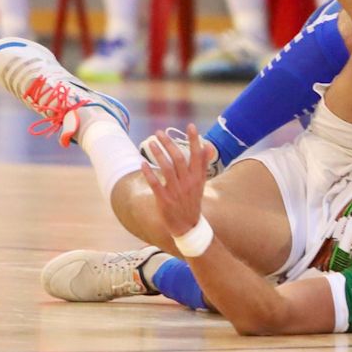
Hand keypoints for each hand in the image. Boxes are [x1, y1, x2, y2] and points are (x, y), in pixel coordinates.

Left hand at [142, 123, 208, 239]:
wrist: (188, 226)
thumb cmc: (193, 201)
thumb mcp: (201, 183)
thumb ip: (203, 164)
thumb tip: (208, 146)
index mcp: (197, 177)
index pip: (197, 155)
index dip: (194, 140)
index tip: (191, 126)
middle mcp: (188, 182)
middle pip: (179, 158)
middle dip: (169, 144)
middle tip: (159, 132)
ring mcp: (176, 191)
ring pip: (167, 168)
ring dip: (159, 154)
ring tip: (151, 143)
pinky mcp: (165, 200)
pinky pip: (155, 184)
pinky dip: (149, 173)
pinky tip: (142, 164)